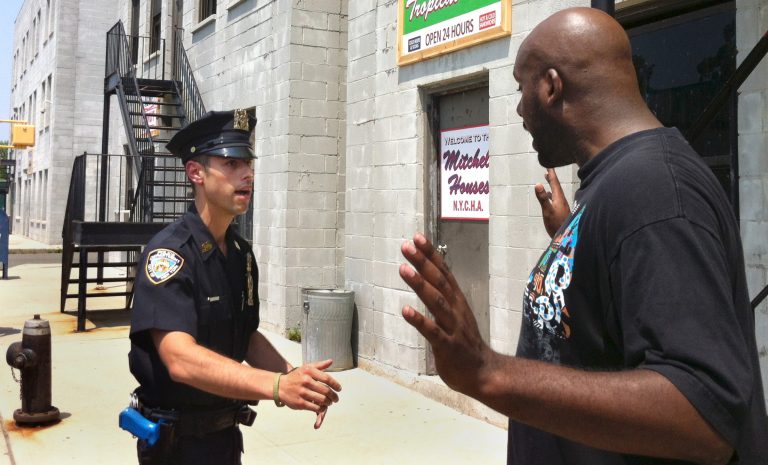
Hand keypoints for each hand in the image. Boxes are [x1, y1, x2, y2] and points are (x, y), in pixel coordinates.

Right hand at [277, 359, 340, 428]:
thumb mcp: (306, 368)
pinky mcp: (300, 403)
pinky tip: (322, 407)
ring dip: (328, 402)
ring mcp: (302, 393)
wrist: (280, 387)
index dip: (335, 384)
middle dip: (333, 396)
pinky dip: (321, 408)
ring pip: (322, 400)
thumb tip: (331, 361)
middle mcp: (306, 381)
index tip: (339, 389)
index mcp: (308, 371)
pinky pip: (315, 407)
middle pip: (326, 390)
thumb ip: (319, 365)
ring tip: (329, 402)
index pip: (327, 378)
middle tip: (336, 398)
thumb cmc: (296, 377)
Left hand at [399, 233, 490, 397]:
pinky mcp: (447, 346)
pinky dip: (419, 320)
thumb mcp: (456, 315)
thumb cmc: (465, 344)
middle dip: (423, 263)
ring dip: (420, 285)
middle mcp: (456, 310)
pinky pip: (432, 332)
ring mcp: (453, 328)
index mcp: (457, 301)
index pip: (443, 272)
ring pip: (436, 302)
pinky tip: (406, 310)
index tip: (417, 238)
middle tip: (406, 246)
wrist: (484, 373)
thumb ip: (444, 298)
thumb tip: (429, 278)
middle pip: (439, 282)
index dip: (431, 255)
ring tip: (404, 269)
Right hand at [534, 168, 569, 237]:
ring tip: (548, 179)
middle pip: (556, 186)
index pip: (555, 183)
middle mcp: (561, 200)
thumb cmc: (556, 224)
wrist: (566, 237)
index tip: (549, 165)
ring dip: (552, 185)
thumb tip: (537, 184)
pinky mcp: (560, 210)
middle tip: (548, 170)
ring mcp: (561, 205)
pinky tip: (549, 196)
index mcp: (558, 197)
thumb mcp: (547, 211)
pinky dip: (551, 193)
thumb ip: (542, 198)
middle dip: (552, 177)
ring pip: (556, 191)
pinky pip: (555, 198)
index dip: (551, 174)